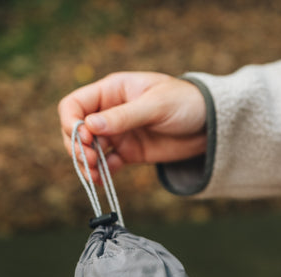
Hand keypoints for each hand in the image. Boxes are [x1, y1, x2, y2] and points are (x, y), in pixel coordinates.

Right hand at [58, 72, 206, 178]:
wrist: (209, 126)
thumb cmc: (185, 103)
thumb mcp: (155, 106)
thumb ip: (123, 116)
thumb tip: (89, 126)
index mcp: (111, 91)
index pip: (74, 105)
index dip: (71, 123)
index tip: (83, 139)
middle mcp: (109, 113)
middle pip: (76, 131)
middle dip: (77, 148)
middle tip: (92, 160)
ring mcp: (118, 134)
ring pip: (89, 150)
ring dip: (86, 164)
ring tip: (94, 175)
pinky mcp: (129, 153)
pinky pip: (107, 165)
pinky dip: (101, 174)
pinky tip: (102, 181)